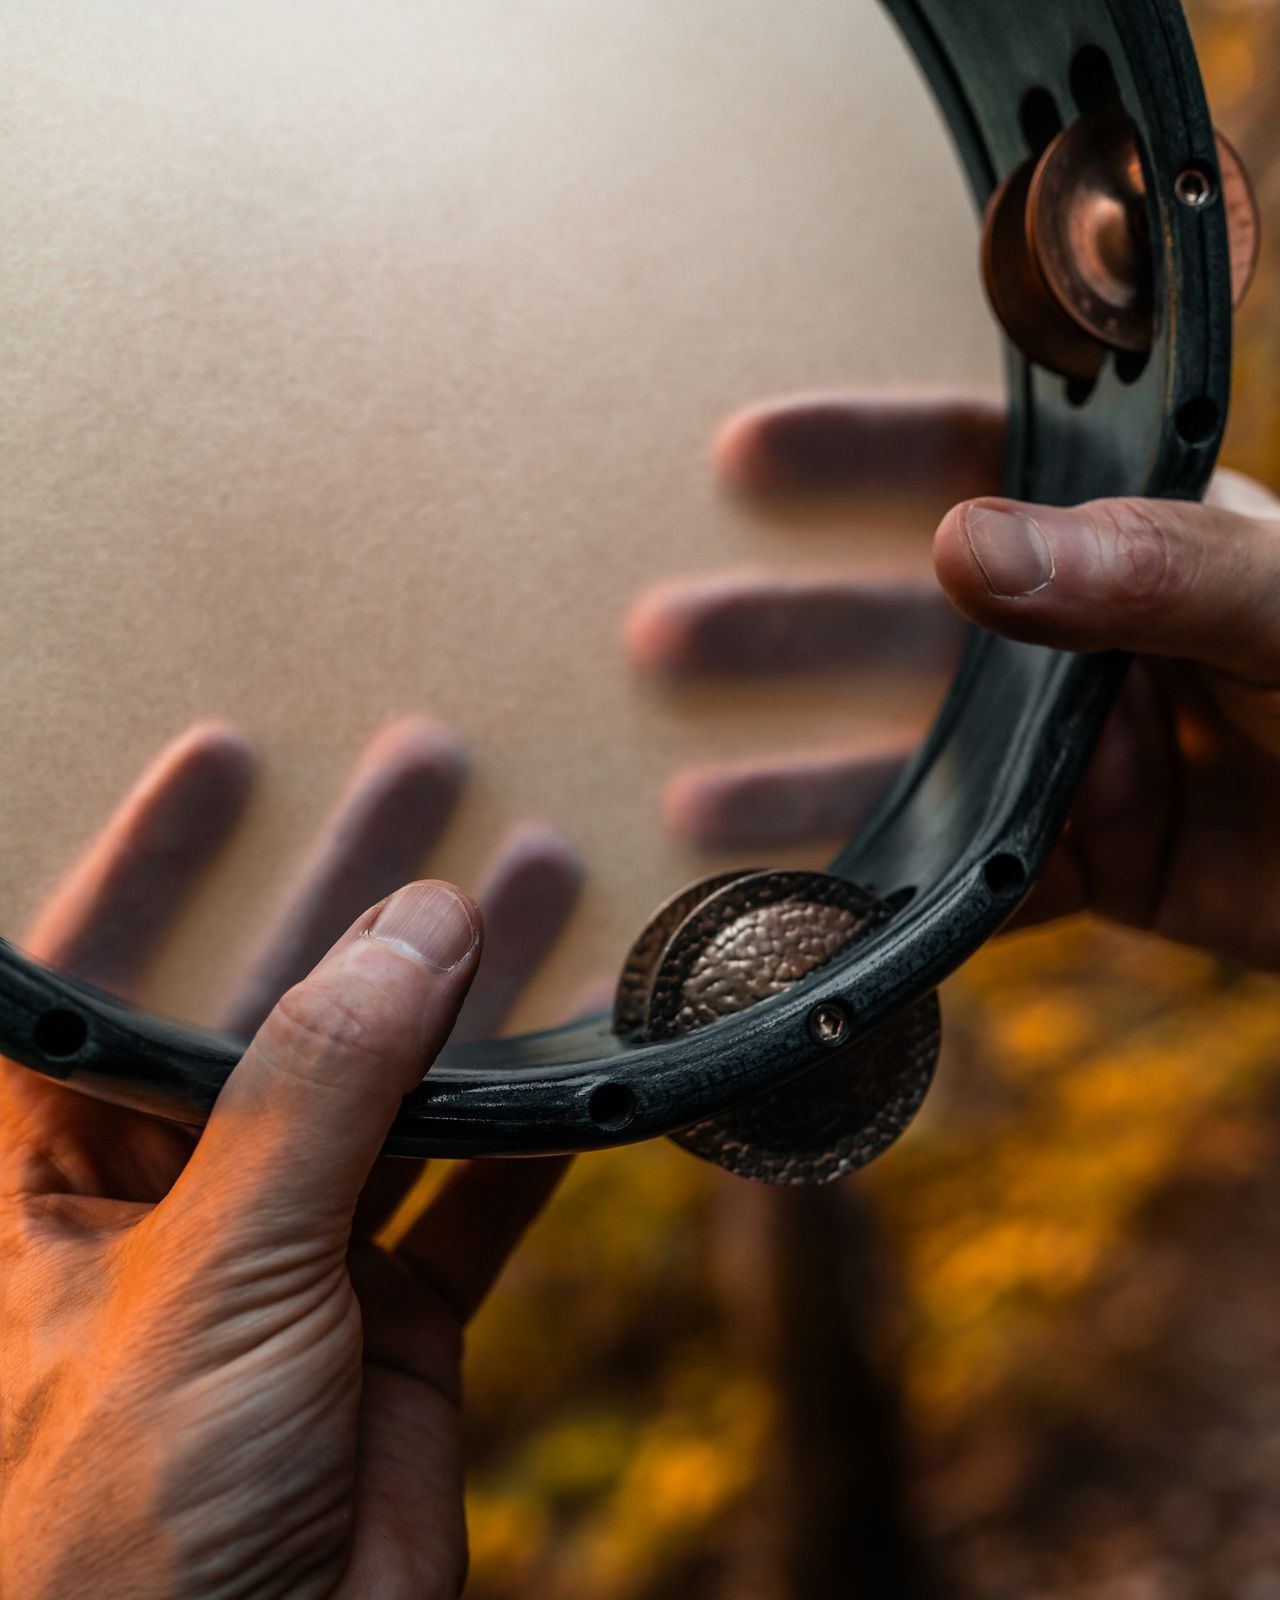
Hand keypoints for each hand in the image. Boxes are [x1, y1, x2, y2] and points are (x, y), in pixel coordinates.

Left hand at [2, 719, 581, 1598]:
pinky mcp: (395, 1320)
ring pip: (391, 1085)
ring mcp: (296, 1256)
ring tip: (534, 867)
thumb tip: (414, 933)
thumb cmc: (127, 1517)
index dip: (152, 865)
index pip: (92, 981)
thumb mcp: (208, 1272)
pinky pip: (477, 1190)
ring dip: (463, 988)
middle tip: (426, 775)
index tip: (227, 759)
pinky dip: (541, 1124)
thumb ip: (315, 1093)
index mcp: (56, 1179)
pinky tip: (594, 1041)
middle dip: (348, 893)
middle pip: (271, 1004)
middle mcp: (175, 1200)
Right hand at [630, 391, 1279, 971]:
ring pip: (907, 762)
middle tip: (660, 634)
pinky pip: (954, 884)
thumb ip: (1144, 571)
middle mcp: (1077, 644)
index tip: (742, 453)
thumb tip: (959, 543)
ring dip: (798, 777)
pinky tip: (784, 900)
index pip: (976, 469)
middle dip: (780, 630)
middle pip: (902, 627)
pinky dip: (872, 898)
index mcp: (1131, 546)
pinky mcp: (1074, 872)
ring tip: (684, 796)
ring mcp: (1065, 761)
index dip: (857, 455)